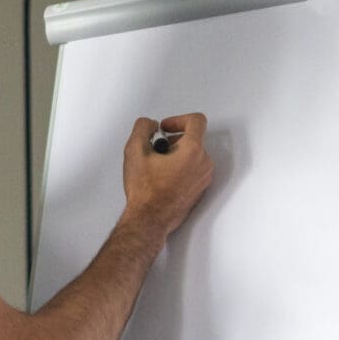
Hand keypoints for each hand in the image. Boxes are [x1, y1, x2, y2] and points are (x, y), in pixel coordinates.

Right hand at [121, 113, 214, 241]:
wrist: (149, 220)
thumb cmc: (145, 193)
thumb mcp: (135, 150)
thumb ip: (142, 128)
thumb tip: (149, 125)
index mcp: (193, 151)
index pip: (196, 121)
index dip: (178, 119)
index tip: (165, 128)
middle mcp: (203, 164)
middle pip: (194, 139)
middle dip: (173, 140)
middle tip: (156, 151)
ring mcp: (203, 179)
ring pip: (194, 155)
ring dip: (177, 155)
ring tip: (158, 166)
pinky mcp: (200, 190)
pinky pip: (194, 170)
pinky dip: (181, 168)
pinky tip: (163, 178)